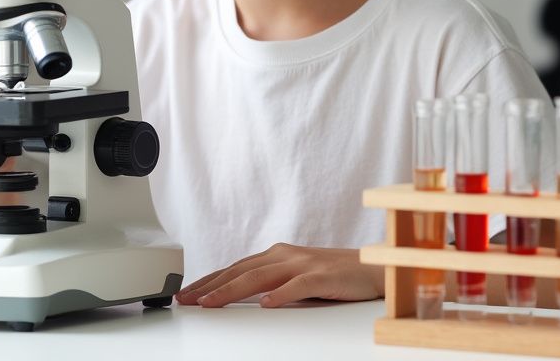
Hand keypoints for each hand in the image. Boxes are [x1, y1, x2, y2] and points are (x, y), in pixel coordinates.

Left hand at [175, 243, 384, 307]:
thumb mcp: (295, 278)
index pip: (235, 268)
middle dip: (210, 286)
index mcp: (277, 255)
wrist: (373, 268)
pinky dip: (280, 295)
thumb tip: (239, 298)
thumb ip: (271, 283)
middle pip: (240, 271)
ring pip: (260, 277)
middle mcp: (286, 256)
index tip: (186, 294)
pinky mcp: (323, 276)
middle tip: (186, 300)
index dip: (209, 280)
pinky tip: (266, 304)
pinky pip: (298, 286)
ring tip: (211, 303)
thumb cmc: (334, 275)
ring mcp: (303, 264)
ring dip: (232, 290)